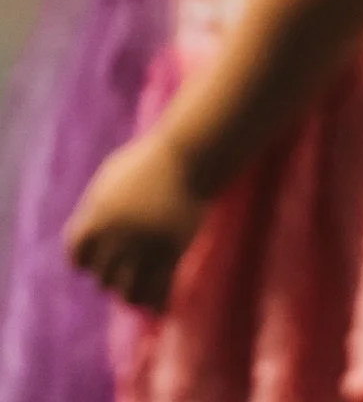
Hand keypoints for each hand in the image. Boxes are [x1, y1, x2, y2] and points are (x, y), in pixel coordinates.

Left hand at [66, 129, 207, 311]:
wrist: (188, 153)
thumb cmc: (149, 161)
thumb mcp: (111, 179)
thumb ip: (95, 210)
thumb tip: (87, 240)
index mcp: (95, 220)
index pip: (78, 257)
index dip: (87, 260)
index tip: (99, 257)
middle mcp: (115, 238)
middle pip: (103, 276)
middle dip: (113, 273)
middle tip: (127, 268)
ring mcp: (143, 247)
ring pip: (127, 292)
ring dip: (132, 293)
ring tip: (140, 291)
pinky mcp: (172, 252)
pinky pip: (159, 290)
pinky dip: (158, 302)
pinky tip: (161, 303)